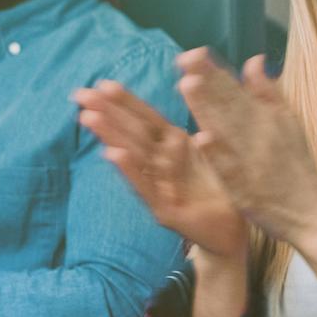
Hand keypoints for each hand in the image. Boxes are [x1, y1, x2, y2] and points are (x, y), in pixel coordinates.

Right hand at [75, 80, 247, 261]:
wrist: (236, 233)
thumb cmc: (226, 191)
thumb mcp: (216, 154)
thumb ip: (202, 129)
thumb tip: (196, 86)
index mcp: (174, 149)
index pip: (146, 120)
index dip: (125, 102)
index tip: (103, 83)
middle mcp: (161, 167)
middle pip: (132, 134)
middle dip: (107, 113)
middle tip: (80, 94)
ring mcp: (160, 189)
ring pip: (133, 157)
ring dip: (111, 136)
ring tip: (89, 117)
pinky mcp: (165, 212)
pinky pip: (146, 188)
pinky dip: (130, 170)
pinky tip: (113, 153)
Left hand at [176, 49, 316, 242]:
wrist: (310, 211)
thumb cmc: (296, 164)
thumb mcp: (289, 122)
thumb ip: (267, 91)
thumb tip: (253, 59)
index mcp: (266, 118)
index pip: (235, 90)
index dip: (214, 71)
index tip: (193, 53)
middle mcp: (258, 135)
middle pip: (227, 105)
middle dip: (206, 82)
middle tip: (184, 61)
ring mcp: (250, 161)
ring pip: (224, 131)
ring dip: (206, 109)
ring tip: (187, 86)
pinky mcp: (245, 187)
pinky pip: (229, 169)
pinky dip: (216, 154)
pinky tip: (201, 138)